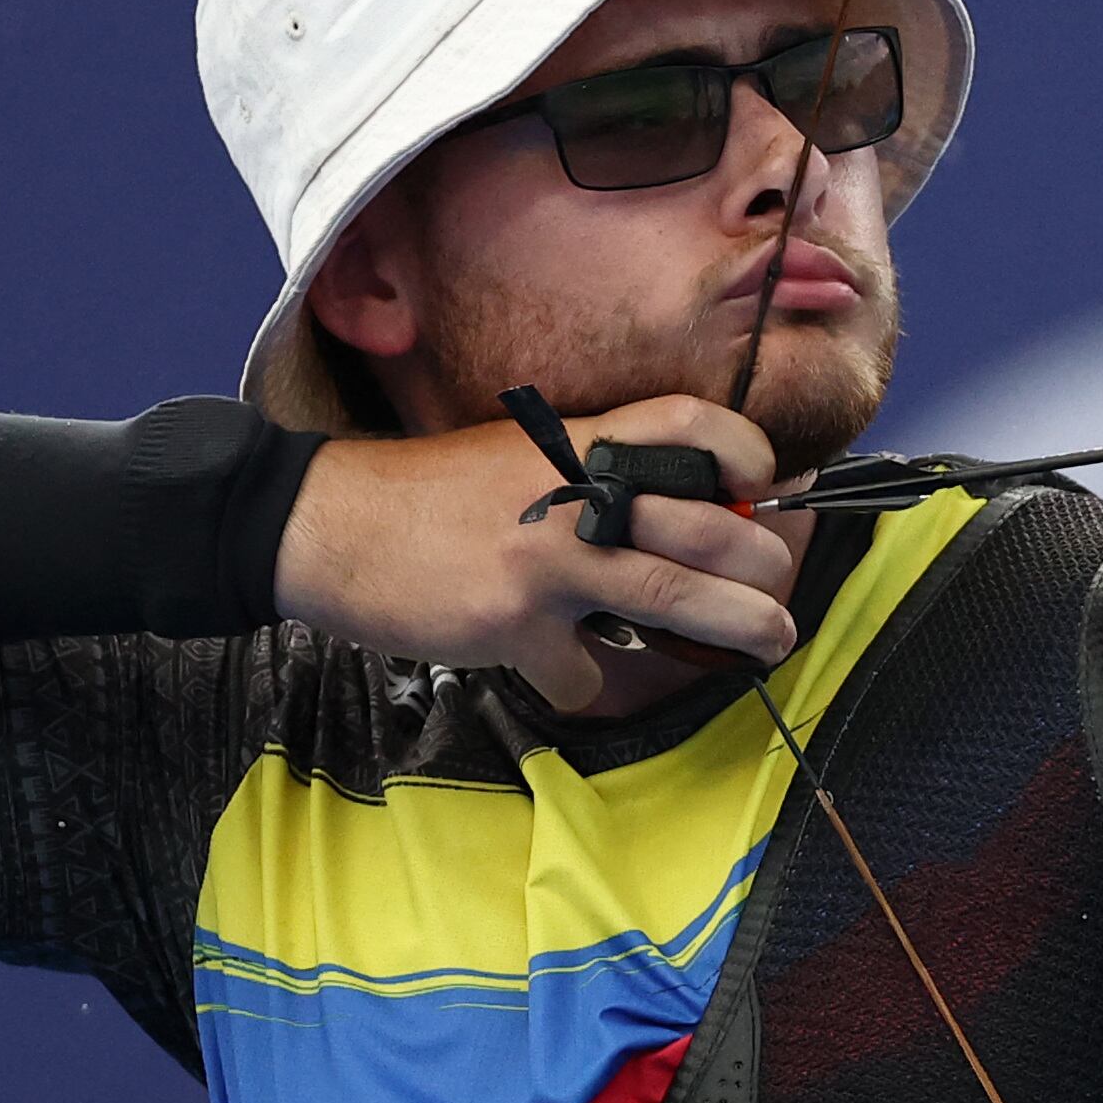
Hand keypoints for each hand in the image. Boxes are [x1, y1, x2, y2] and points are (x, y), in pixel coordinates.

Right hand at [275, 395, 800, 709]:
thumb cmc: (430, 496)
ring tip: (773, 638)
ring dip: (742, 624)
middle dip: (763, 562)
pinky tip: (561, 664)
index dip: (745, 452)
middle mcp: (573, 494)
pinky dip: (582, 678)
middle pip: (707, 525)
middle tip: (777, 584)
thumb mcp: (520, 458)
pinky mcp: (515, 624)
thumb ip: (595, 474)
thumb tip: (684, 503)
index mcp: (577, 441)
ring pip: (676, 595)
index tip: (766, 484)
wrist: (325, 525)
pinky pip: (583, 671)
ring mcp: (547, 560)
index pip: (690, 423)